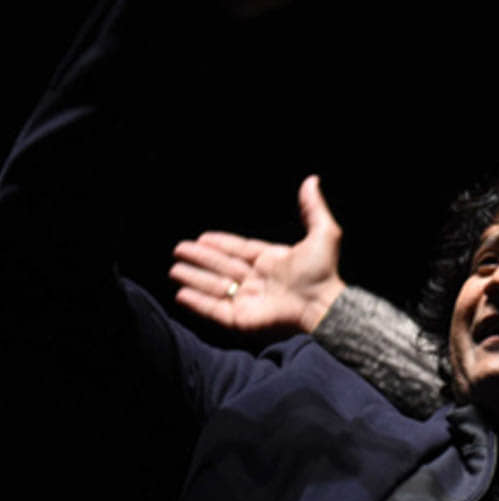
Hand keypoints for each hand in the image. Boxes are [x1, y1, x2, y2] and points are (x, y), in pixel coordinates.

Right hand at [170, 175, 345, 333]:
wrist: (322, 304)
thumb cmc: (322, 272)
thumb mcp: (322, 233)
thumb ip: (312, 208)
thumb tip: (311, 180)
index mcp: (271, 261)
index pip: (239, 250)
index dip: (220, 244)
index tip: (202, 238)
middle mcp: (258, 280)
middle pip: (222, 266)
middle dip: (200, 258)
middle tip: (179, 249)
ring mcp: (248, 301)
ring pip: (214, 287)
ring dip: (193, 278)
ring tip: (174, 270)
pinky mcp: (240, 320)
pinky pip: (213, 310)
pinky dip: (196, 302)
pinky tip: (181, 293)